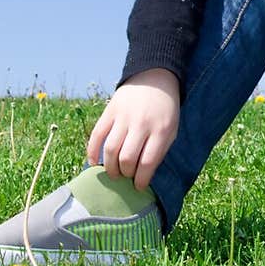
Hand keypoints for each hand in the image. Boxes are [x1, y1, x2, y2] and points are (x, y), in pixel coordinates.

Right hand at [86, 68, 180, 191]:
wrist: (155, 78)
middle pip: (126, 158)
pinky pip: (97, 135)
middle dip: (124, 174)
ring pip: (110, 149)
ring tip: (113, 173)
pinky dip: (92, 152)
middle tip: (125, 177)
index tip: (138, 187)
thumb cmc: (165, 110)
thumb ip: (160, 151)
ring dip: (109, 167)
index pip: (147, 162)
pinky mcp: (109, 111)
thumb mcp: (172, 129)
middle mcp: (141, 124)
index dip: (141, 180)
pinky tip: (94, 163)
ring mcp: (123, 116)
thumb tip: (143, 176)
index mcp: (161, 130)